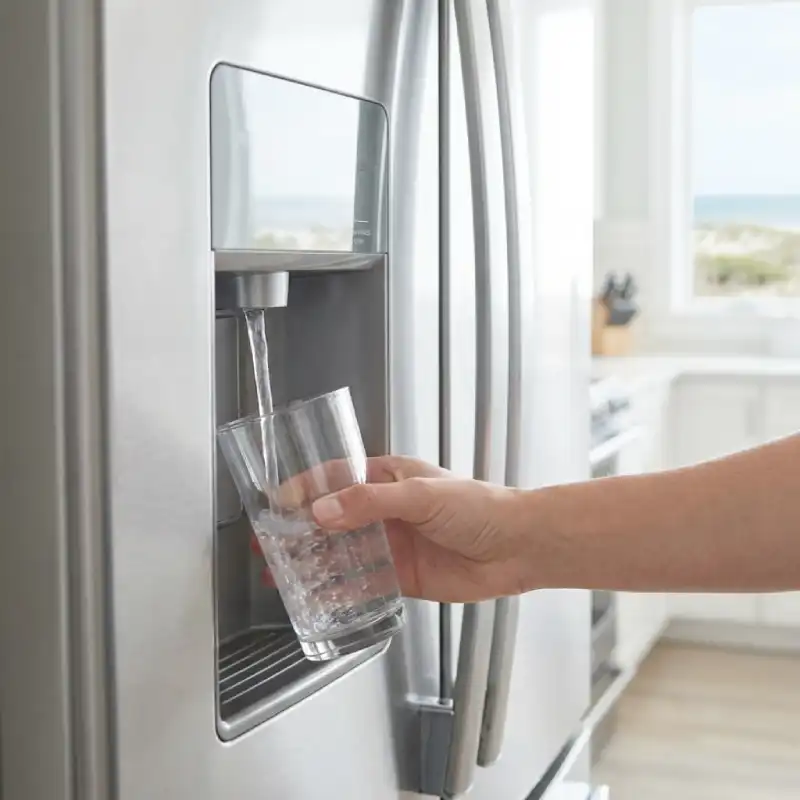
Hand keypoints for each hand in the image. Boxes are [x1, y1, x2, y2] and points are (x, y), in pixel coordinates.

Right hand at [255, 455, 525, 602]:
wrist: (518, 547)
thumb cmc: (480, 507)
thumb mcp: (421, 494)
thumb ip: (370, 503)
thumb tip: (324, 510)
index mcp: (390, 479)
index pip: (337, 479)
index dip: (305, 490)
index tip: (277, 504)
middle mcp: (386, 511)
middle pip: (333, 519)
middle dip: (300, 531)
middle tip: (270, 544)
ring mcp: (392, 545)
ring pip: (343, 553)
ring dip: (315, 562)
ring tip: (283, 574)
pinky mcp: (402, 577)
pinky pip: (363, 584)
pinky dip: (340, 591)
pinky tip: (320, 597)